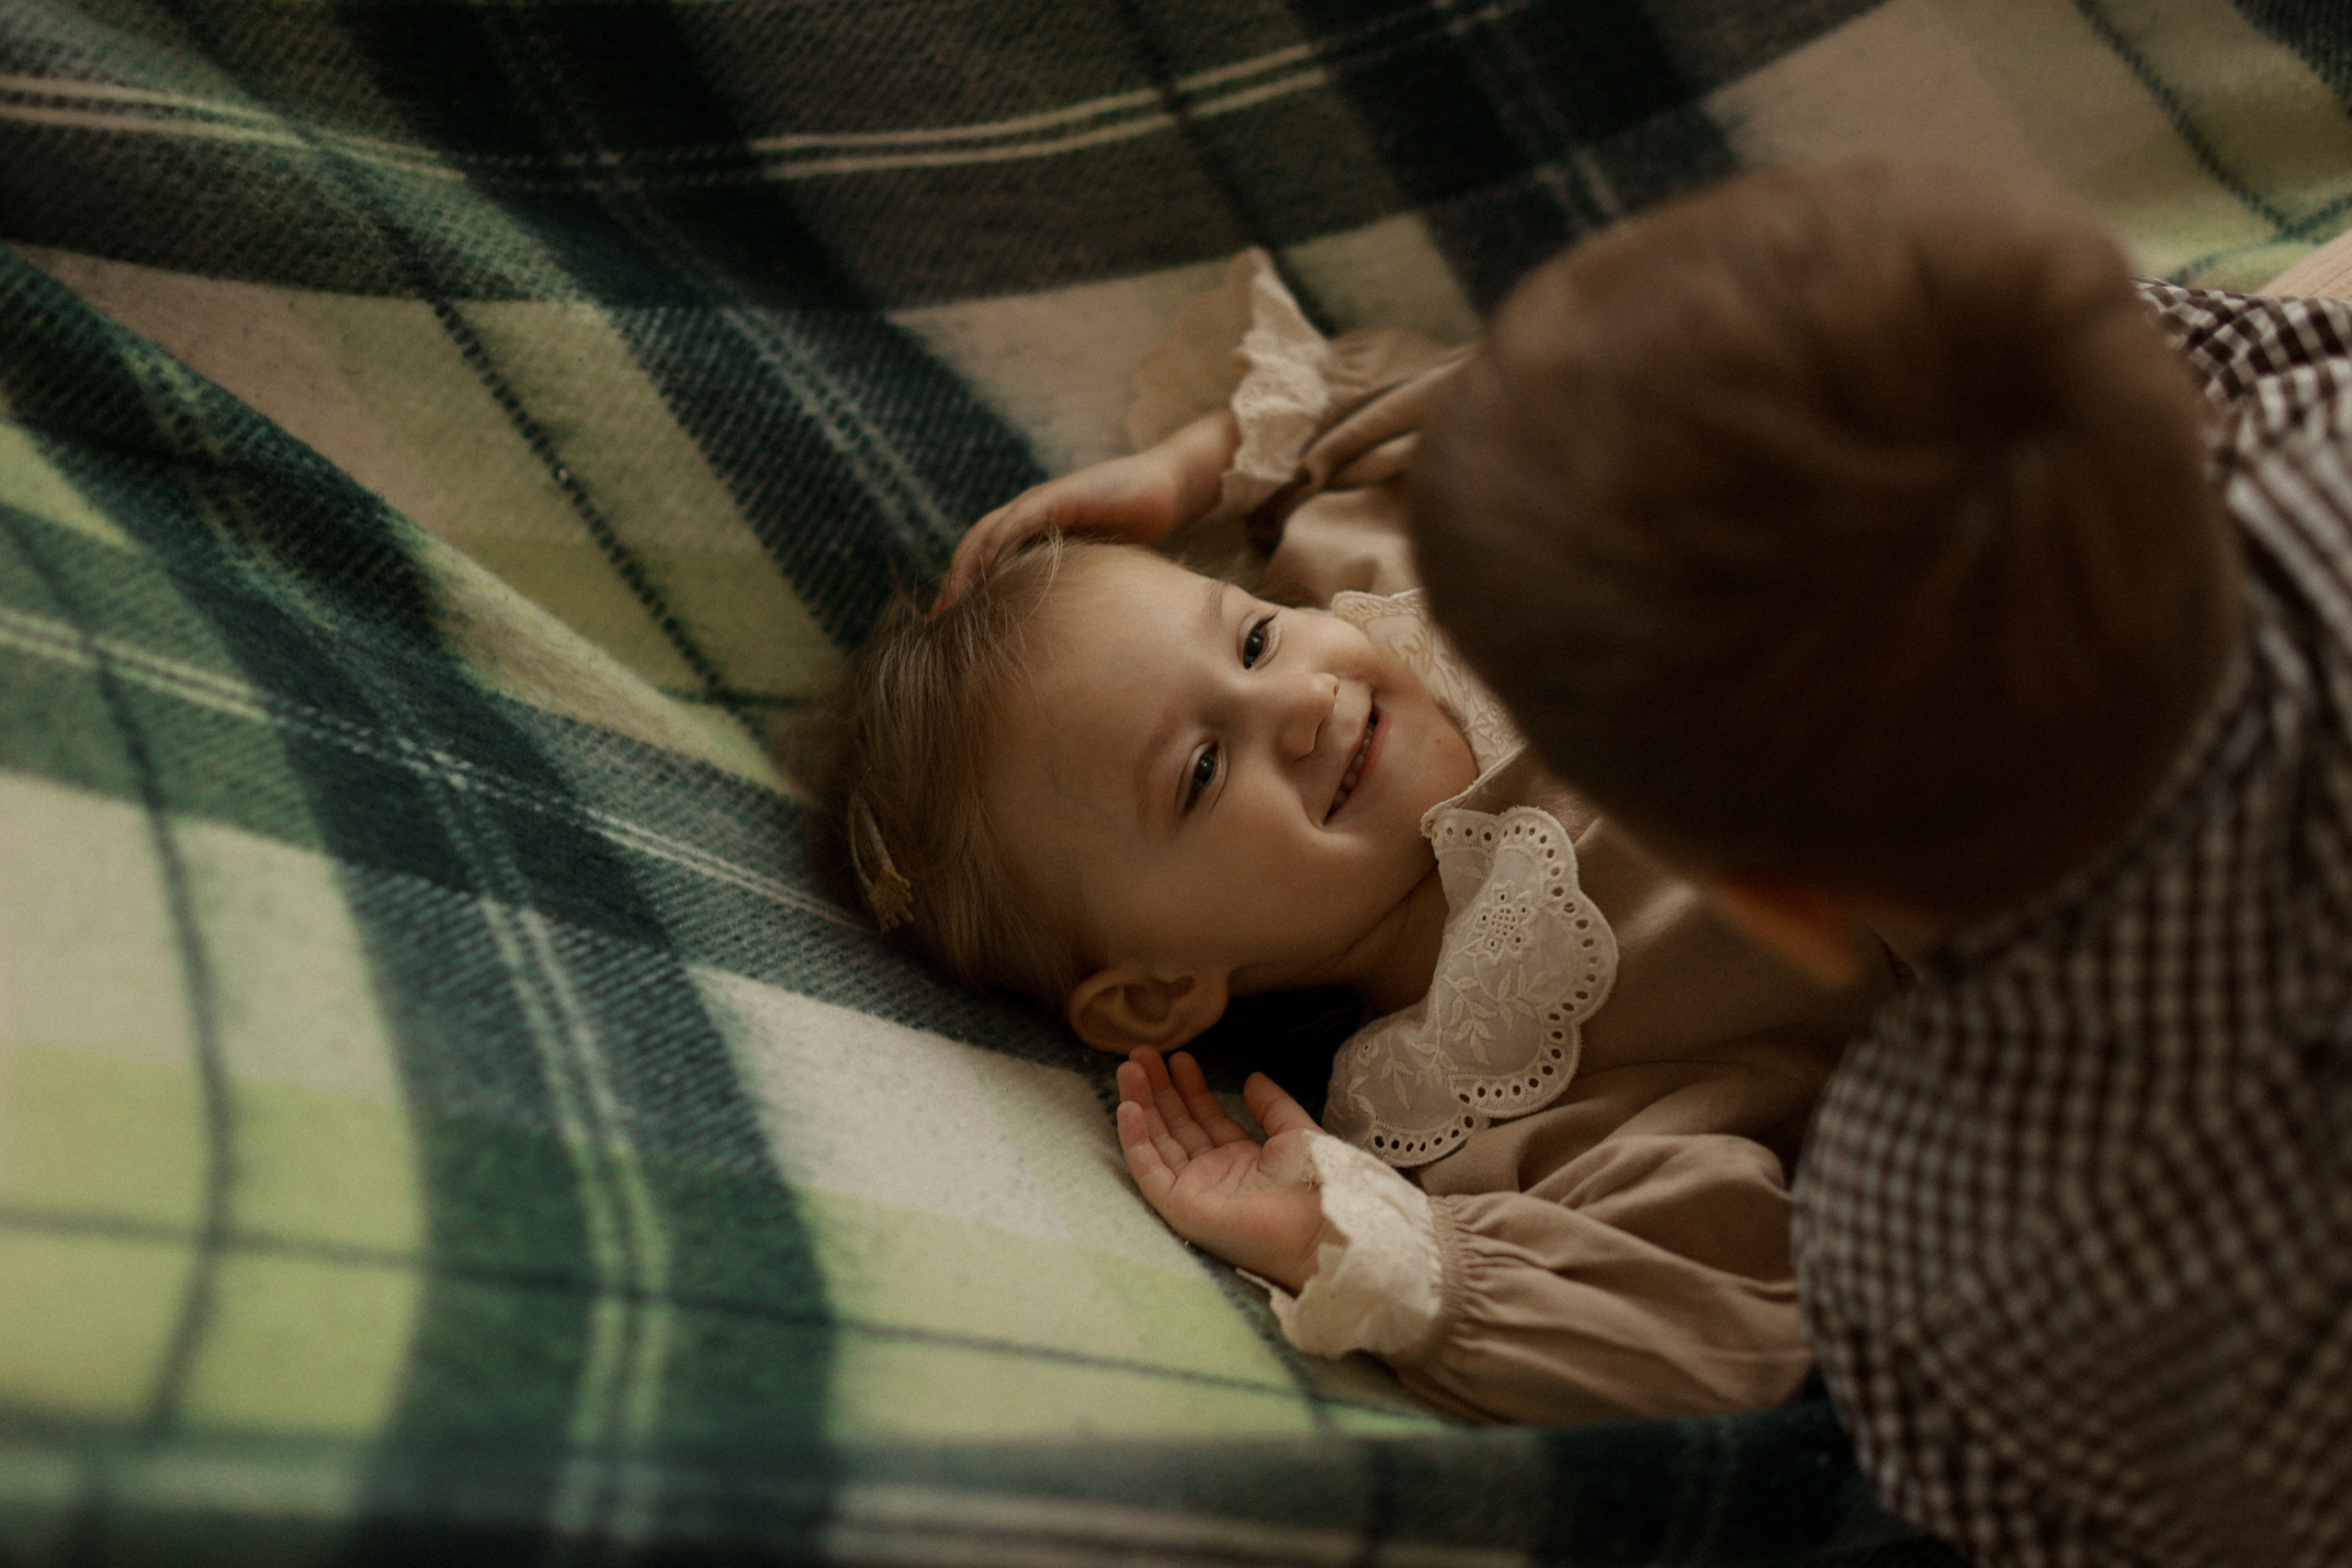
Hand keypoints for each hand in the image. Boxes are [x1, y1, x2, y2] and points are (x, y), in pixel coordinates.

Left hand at [934, 409, 1238, 612]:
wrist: (1168, 489)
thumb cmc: (1137, 527)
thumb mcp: (1096, 566)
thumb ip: (1070, 587)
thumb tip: (1060, 634)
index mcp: (1034, 534)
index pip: (985, 561)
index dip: (964, 591)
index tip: (949, 627)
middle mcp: (1028, 516)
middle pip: (975, 548)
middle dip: (953, 583)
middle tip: (936, 622)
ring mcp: (1040, 503)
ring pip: (987, 534)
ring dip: (965, 567)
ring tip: (952, 600)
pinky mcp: (1057, 497)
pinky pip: (1018, 521)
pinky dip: (998, 544)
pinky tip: (986, 568)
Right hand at [1116, 1047, 1332, 1291]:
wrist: (1314, 1225)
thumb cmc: (1312, 1182)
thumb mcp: (1294, 1131)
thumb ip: (1272, 1106)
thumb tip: (1252, 1078)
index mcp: (1241, 1159)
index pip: (1205, 1118)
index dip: (1190, 1087)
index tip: (1178, 1058)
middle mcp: (1213, 1173)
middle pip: (1176, 1125)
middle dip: (1158, 1089)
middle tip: (1141, 1054)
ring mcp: (1194, 1190)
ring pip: (1157, 1141)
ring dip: (1141, 1105)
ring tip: (1128, 1068)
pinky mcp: (1179, 1206)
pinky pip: (1149, 1169)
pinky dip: (1136, 1139)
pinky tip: (1128, 1108)